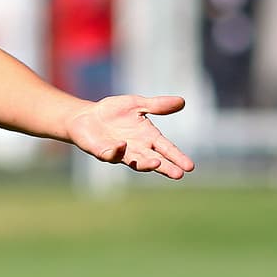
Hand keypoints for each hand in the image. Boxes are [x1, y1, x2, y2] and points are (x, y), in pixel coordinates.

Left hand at [67, 95, 192, 179]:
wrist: (86, 115)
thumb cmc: (113, 111)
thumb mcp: (137, 104)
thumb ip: (157, 105)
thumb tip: (182, 101)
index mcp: (148, 137)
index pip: (166, 148)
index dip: (177, 157)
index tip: (190, 166)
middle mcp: (137, 148)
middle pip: (154, 160)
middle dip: (165, 167)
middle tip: (179, 174)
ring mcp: (120, 152)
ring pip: (135, 162)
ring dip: (145, 163)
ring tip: (156, 163)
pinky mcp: (103, 152)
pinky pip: (111, 154)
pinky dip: (117, 151)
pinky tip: (122, 145)